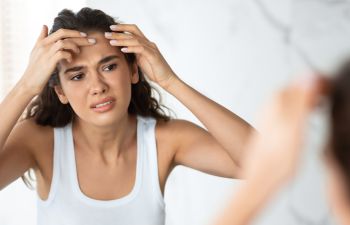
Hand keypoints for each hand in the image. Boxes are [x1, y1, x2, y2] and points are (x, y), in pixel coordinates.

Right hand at [21, 25, 94, 93]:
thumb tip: (44, 25)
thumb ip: (41, 38)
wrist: (29, 82)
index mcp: (43, 42)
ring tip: (78, 52)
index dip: (74, 32)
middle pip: (63, 33)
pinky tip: (71, 60)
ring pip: (63, 42)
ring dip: (74, 46)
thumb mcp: (37, 51)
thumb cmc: (35, 69)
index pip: (60, 31)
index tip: (84, 35)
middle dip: (79, 35)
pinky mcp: (49, 61)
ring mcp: (46, 53)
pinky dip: (69, 55)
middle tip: (91, 40)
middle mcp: (44, 45)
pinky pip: (62, 53)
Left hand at [105, 24, 176, 87]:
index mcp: (146, 44)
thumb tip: (123, 50)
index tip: (111, 28)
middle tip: (107, 32)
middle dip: (119, 32)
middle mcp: (149, 44)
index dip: (123, 28)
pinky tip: (123, 49)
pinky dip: (131, 48)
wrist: (167, 79)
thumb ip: (134, 54)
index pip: (134, 31)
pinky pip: (140, 49)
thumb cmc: (155, 72)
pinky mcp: (153, 56)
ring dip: (122, 40)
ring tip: (111, 41)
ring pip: (135, 40)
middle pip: (133, 33)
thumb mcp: (141, 61)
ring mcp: (151, 49)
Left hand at [241, 75, 320, 189]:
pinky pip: (286, 111)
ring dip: (306, 99)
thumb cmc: (278, 158)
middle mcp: (269, 106)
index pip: (301, 80)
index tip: (332, 87)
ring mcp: (268, 116)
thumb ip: (302, 100)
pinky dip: (298, 110)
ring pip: (290, 99)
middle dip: (312, 88)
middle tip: (328, 95)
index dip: (319, 82)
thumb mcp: (296, 126)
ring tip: (320, 106)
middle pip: (294, 88)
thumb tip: (309, 76)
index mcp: (277, 101)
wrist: (261, 177)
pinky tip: (304, 120)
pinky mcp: (269, 127)